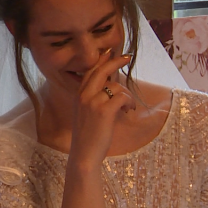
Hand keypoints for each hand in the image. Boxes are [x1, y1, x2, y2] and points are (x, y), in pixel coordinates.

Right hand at [68, 50, 135, 167]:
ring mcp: (93, 102)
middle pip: (101, 70)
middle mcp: (83, 96)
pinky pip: (122, 96)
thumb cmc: (88, 137)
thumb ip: (93, 99)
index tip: (111, 52)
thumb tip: (111, 87)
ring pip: (116, 86)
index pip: (90, 71)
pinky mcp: (104, 111)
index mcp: (78, 95)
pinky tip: (128, 111)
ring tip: (128, 107)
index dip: (101, 60)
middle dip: (116, 62)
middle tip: (127, 57)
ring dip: (127, 95)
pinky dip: (129, 103)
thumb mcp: (86, 114)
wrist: (84, 155)